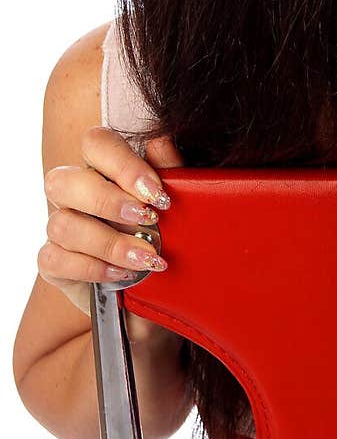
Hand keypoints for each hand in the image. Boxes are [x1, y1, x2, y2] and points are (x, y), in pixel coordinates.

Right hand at [41, 126, 184, 341]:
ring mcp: (63, 229)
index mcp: (106, 170)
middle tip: (147, 219)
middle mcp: (77, 196)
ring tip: (145, 256)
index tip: (157, 193)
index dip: (122, 164)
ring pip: (61, 224)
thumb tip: (160, 141)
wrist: (162, 297)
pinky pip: (54, 259)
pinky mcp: (55, 264)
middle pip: (63, 180)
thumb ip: (172, 174)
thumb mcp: (181, 208)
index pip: (96, 143)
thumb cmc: (170, 242)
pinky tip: (123, 275)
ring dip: (108, 242)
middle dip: (107, 201)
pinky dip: (92, 268)